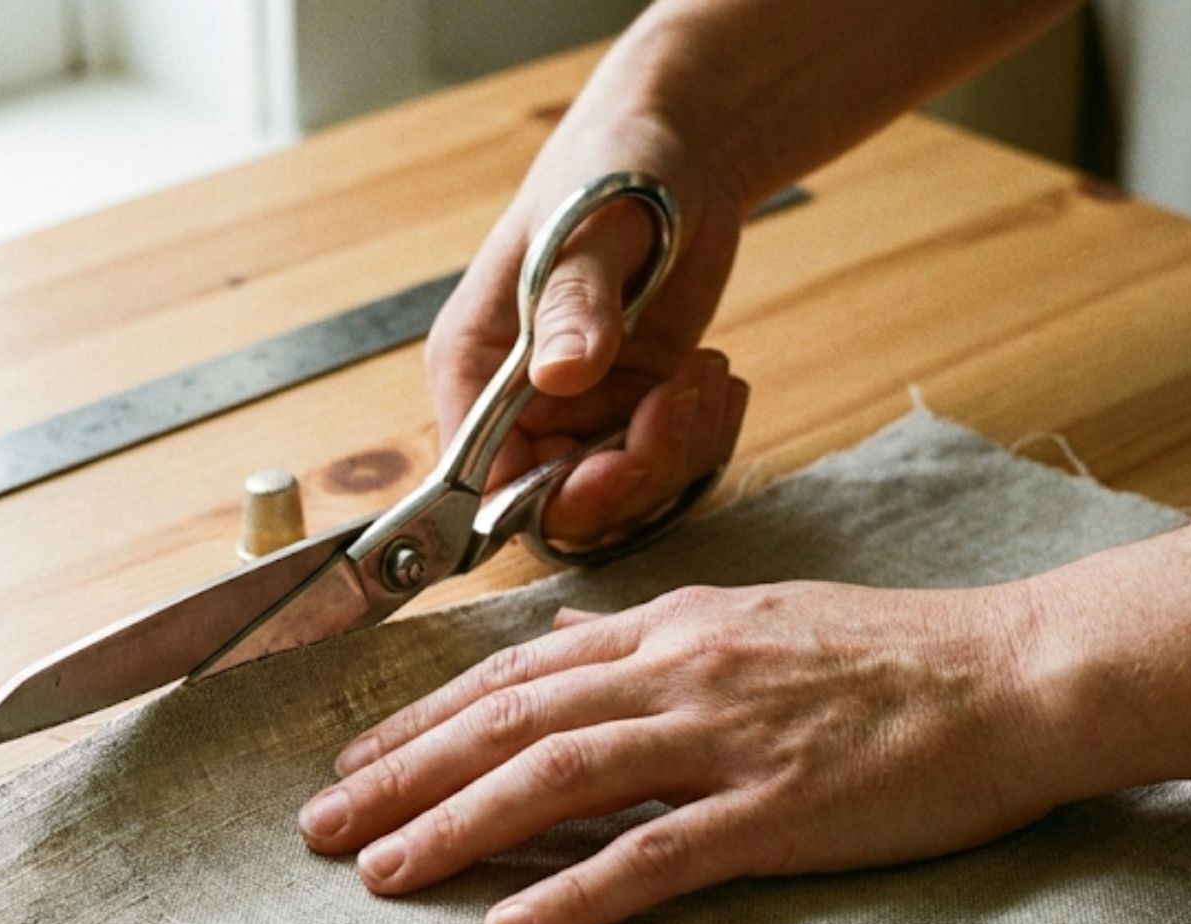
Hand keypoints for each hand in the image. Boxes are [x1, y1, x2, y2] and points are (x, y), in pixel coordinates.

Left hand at [296, 582, 1067, 923]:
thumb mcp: (756, 615)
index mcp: (675, 627)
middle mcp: (681, 671)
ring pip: (558, 778)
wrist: (1018, 674)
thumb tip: (566, 637)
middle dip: (401, 773)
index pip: (517, 674)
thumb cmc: (895, 655)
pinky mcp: (779, 809)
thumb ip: (653, 633)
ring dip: (456, 827)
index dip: (424, 719)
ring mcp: (727, 738)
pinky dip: (576, 892)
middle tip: (321, 824)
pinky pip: (656, 855)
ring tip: (381, 872)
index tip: (356, 756)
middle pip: (509, 723)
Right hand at [428, 98, 751, 544]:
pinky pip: (666, 466)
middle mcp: (518, 404)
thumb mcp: (590, 228)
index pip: (480, 479)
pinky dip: (703, 435)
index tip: (619, 468)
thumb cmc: (612, 169)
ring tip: (709, 372)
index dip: (544, 497)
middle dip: (634, 472)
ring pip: (623, 495)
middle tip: (682, 402)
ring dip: (680, 449)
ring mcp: (578, 414)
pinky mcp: (632, 411)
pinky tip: (717, 376)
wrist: (679, 152)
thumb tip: (560, 374)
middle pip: (559, 504)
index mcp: (473, 365)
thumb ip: (574, 304)